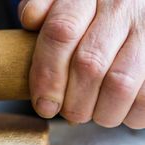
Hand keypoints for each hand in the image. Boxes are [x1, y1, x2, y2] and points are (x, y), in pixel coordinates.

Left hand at [19, 0, 144, 128]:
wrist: (136, 10)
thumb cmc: (92, 16)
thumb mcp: (64, 3)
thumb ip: (43, 7)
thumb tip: (31, 19)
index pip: (61, 33)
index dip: (47, 75)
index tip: (44, 105)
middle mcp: (121, 8)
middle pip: (89, 65)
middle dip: (73, 102)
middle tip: (69, 114)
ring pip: (119, 84)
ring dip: (102, 112)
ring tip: (94, 113)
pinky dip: (130, 113)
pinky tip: (120, 109)